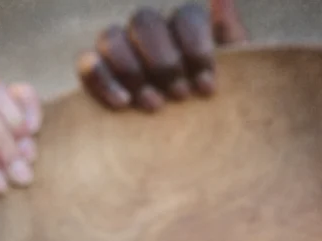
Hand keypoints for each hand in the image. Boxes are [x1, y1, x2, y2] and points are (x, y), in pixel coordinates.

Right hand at [77, 0, 245, 111]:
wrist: (195, 142)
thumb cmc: (215, 108)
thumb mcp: (234, 77)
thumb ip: (229, 35)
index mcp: (185, 28)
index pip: (186, 16)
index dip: (196, 50)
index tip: (206, 87)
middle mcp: (149, 32)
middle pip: (144, 21)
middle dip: (164, 62)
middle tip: (180, 95)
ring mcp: (119, 50)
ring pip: (111, 37)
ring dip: (133, 71)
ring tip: (155, 105)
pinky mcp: (96, 74)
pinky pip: (87, 64)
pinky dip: (102, 80)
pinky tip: (123, 103)